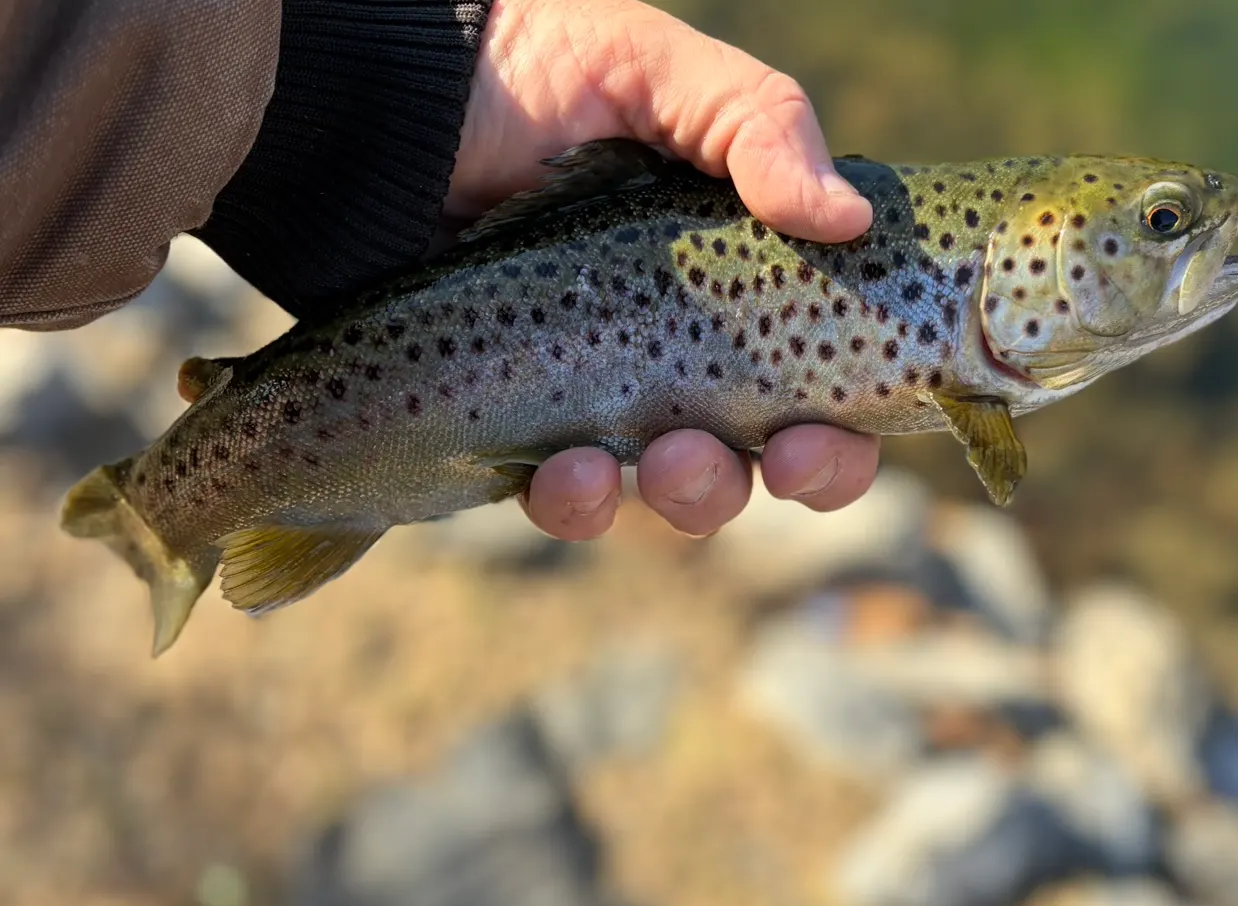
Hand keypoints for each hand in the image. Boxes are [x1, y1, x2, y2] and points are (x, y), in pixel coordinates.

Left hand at [446, 0, 880, 539]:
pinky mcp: (525, 434)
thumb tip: (849, 218)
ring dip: (691, 492)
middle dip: (792, 477)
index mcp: (741, 284)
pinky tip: (565, 471)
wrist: (384, 107)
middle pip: (773, 459)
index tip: (825, 433)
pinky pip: (570, 505)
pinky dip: (578, 504)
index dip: (843, 433)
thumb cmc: (528, 72)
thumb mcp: (651, 66)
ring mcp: (608, 404)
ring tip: (663, 458)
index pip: (827, 386)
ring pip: (680, 494)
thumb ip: (756, 123)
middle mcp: (688, 357)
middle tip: (779, 457)